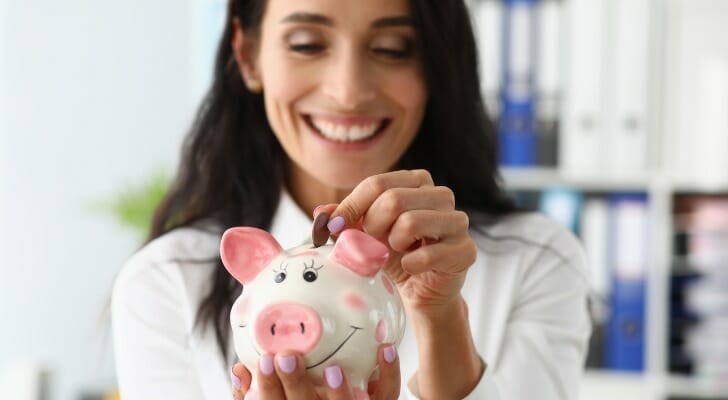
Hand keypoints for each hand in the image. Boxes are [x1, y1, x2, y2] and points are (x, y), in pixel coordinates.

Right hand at [231, 344, 400, 398]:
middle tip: (288, 356)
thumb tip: (240, 369)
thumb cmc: (298, 398)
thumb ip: (249, 391)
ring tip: (334, 370)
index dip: (267, 388)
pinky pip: (387, 394)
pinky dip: (389, 373)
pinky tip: (385, 348)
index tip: (264, 361)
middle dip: (296, 383)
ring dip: (339, 392)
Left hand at [318, 170, 476, 311]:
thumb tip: (321, 214)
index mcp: (416, 182)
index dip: (351, 207)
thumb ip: (344, 220)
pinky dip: (410, 264)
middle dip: (373, 226)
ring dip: (393, 243)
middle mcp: (441, 195)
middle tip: (372, 244)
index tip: (335, 227)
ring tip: (395, 252)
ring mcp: (457, 222)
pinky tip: (409, 267)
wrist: (420, 291)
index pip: (377, 183)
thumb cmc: (393, 256)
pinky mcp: (465, 250)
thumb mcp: (363, 234)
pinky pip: (429, 253)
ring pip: (411, 221)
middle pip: (393, 199)